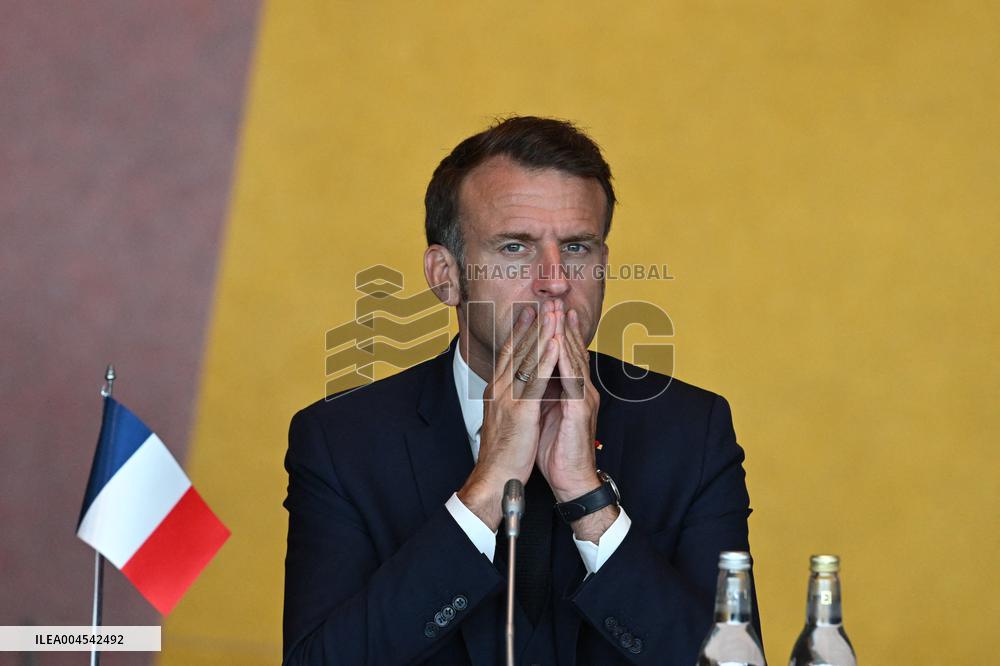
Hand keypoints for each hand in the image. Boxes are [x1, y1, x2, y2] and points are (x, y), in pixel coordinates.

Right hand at [457, 302, 560, 529]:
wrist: (495, 478)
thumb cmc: (503, 453)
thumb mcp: (506, 419)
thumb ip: (510, 400)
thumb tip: (516, 389)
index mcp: (496, 391)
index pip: (508, 355)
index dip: (519, 332)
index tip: (529, 313)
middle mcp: (499, 389)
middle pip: (516, 350)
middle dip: (530, 324)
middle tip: (541, 301)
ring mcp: (508, 398)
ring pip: (526, 358)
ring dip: (541, 333)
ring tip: (552, 313)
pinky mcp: (520, 411)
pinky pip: (536, 380)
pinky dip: (547, 359)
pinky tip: (556, 343)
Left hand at [535, 304, 601, 502]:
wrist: (570, 480)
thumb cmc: (558, 451)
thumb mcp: (548, 414)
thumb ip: (546, 394)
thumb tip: (535, 379)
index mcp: (572, 391)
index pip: (565, 355)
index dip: (559, 332)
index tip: (551, 311)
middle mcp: (581, 390)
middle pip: (570, 351)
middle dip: (562, 325)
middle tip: (556, 300)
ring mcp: (583, 398)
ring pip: (573, 360)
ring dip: (565, 335)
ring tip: (558, 312)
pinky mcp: (581, 410)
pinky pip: (573, 380)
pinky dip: (565, 360)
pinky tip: (559, 345)